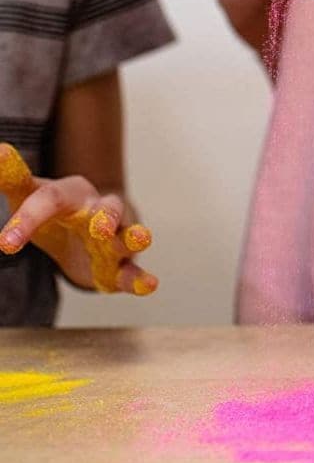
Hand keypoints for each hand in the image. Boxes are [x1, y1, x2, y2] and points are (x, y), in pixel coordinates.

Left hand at [0, 143, 156, 295]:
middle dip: (107, 217)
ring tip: (141, 240)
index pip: (51, 200)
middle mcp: (100, 212)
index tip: (5, 245)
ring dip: (135, 238)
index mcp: (74, 194)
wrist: (87, 232)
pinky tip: (150, 284)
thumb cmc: (58, 211)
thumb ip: (13, 178)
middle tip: (101, 229)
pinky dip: (141, 278)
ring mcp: (116, 239)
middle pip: (108, 209)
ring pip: (128, 236)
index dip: (29, 219)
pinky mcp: (120, 266)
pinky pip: (132, 272)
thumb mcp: (31, 195)